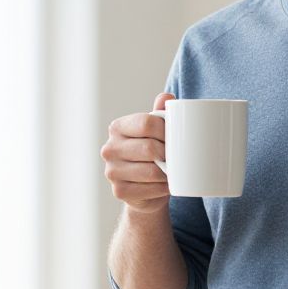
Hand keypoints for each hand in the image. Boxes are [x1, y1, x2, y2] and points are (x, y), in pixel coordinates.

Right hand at [101, 92, 175, 213]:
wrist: (145, 186)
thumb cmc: (152, 152)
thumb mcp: (156, 130)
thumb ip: (160, 113)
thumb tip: (166, 97)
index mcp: (117, 127)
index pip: (146, 123)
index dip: (166, 130)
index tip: (176, 137)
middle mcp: (109, 148)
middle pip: (149, 148)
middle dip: (169, 153)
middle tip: (177, 156)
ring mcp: (112, 171)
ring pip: (151, 171)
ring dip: (168, 172)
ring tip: (173, 170)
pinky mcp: (119, 191)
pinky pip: (151, 189)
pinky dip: (163, 188)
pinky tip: (166, 184)